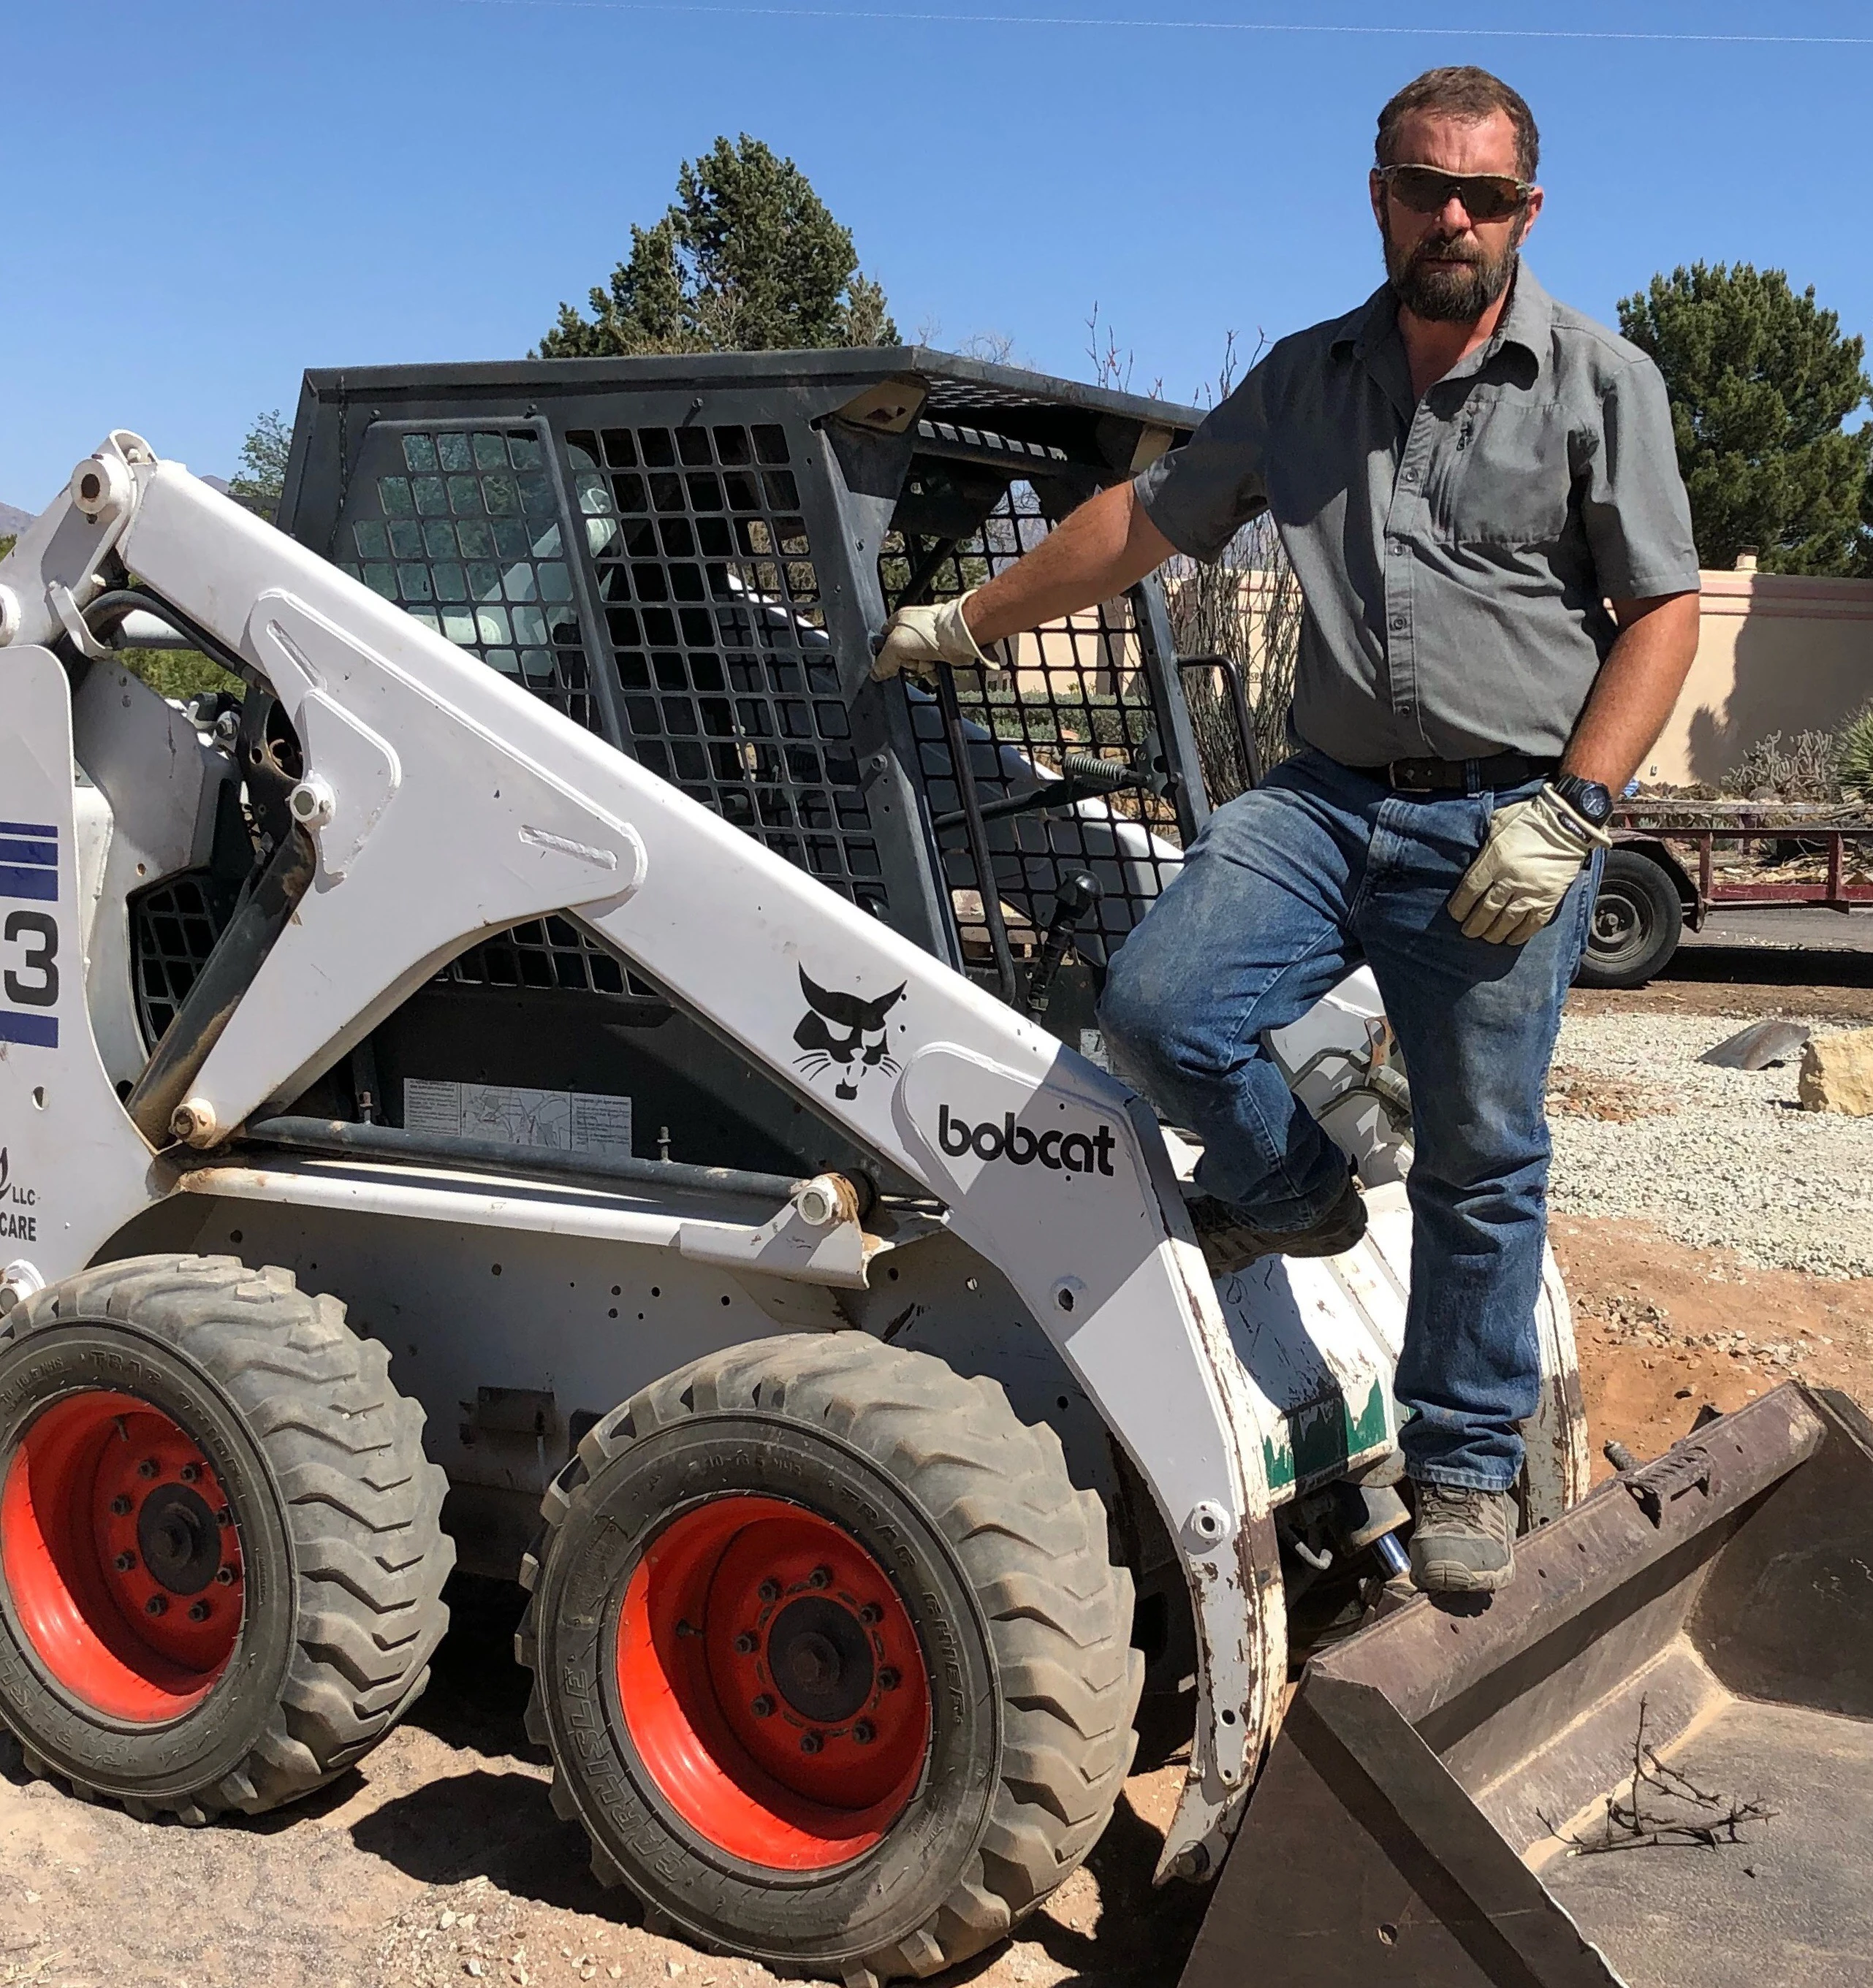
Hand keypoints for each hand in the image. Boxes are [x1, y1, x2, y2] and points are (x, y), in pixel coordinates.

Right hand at [871, 591, 988, 681]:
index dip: (885, 652)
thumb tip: (876, 673)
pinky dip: (933, 671)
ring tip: (928, 664)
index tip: (889, 662)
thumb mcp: (895, 646)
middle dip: (907, 663)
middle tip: (913, 661)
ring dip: (921, 668)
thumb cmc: (930, 633)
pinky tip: (936, 668)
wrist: (958, 637)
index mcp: (900, 619)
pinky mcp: (942, 649)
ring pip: (916, 662)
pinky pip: (931, 665)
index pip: (884, 637)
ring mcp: (929, 638)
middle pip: (901, 654)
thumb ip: (883, 661)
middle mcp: (914, 627)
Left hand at [1446, 784, 1611, 943]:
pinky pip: (1533, 923)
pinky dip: (1521, 934)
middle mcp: (1512, 879)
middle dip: (1475, 924)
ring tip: (1487, 937)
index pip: (1471, 890)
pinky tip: (1511, 939)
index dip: (1460, 906)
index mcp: (1496, 859)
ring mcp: (1532, 891)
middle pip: (1487, 909)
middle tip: (1468, 932)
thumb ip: (1484, 843)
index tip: (1456, 914)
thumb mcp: (1498, 822)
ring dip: (1494, 932)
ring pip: (1508, 920)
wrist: (1569, 821)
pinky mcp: (1550, 898)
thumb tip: (1469, 856)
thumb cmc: (1529, 818)